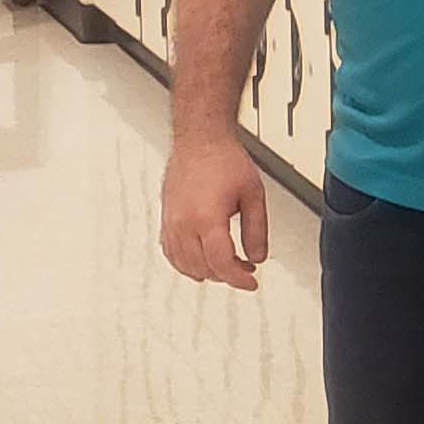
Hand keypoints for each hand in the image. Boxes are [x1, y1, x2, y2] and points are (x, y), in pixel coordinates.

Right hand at [161, 132, 267, 289]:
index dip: (239, 279)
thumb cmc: (224, 161)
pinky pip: (171, 254)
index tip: (252, 283)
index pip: (222, 264)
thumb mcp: (254, 195)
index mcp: (206, 218)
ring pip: (185, 266)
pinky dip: (188, 263)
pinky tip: (203, 260)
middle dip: (228, 274)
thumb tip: (257, 258)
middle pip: (204, 268)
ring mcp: (171, 223)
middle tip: (246, 267)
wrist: (199, 141)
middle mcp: (183, 224)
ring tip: (229, 263)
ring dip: (208, 271)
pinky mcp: (165, 220)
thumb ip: (257, 230)